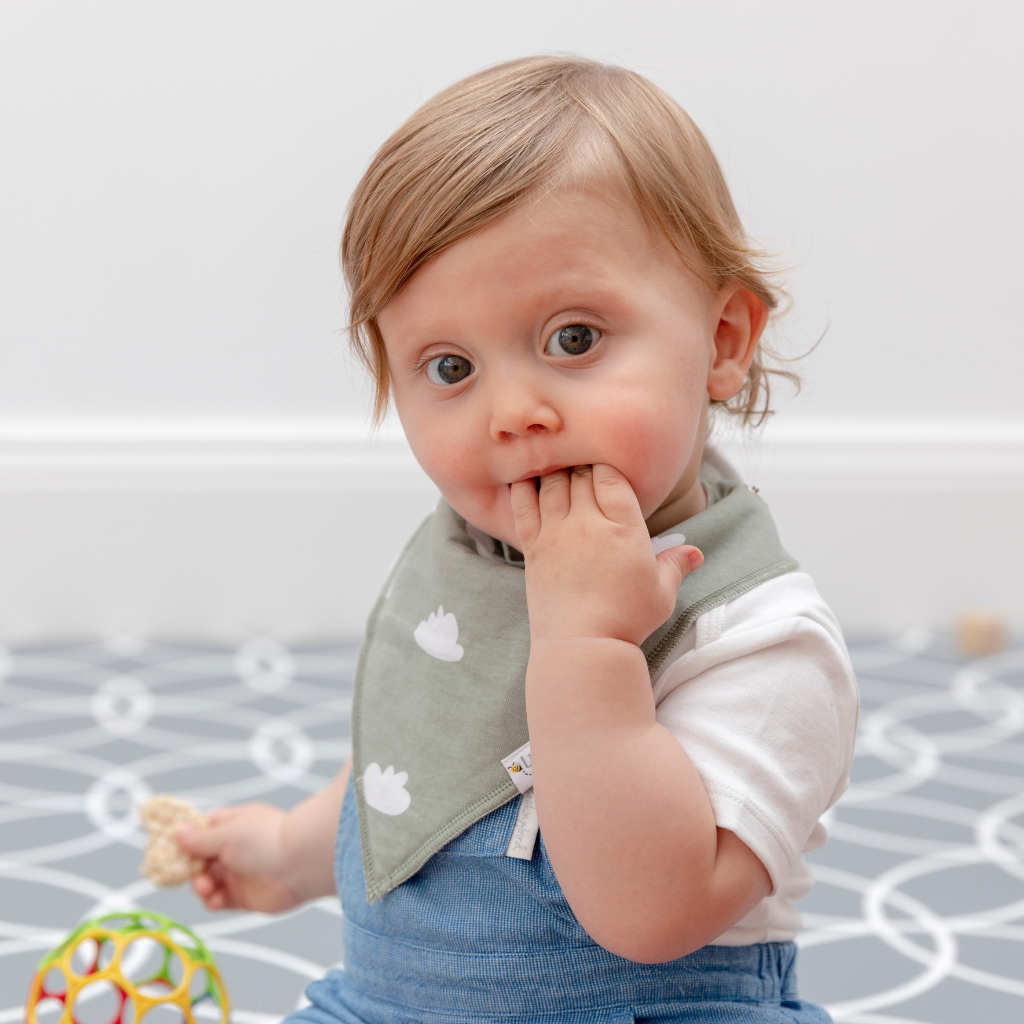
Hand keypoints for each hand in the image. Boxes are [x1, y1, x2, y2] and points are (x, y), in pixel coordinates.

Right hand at [177, 803, 302, 912]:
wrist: (299, 865)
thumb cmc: (266, 840)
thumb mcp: (227, 834)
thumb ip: (201, 838)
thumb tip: (178, 831)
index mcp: (233, 825)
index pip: (202, 829)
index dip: (185, 838)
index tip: (167, 848)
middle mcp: (235, 848)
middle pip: (200, 859)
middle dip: (189, 867)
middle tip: (185, 873)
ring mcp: (240, 872)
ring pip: (207, 881)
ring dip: (200, 886)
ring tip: (207, 886)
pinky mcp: (244, 896)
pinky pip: (219, 900)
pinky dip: (212, 901)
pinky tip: (215, 898)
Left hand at [509, 465, 701, 646]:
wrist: (583, 646)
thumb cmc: (627, 620)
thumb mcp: (661, 592)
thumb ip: (675, 565)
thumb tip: (695, 552)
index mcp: (623, 527)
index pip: (611, 476)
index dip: (608, 467)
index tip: (606, 469)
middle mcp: (588, 523)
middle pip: (581, 474)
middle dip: (582, 465)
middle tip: (582, 465)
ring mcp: (557, 533)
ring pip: (553, 484)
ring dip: (556, 471)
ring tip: (558, 466)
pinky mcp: (533, 547)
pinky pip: (523, 506)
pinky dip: (523, 488)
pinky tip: (524, 478)